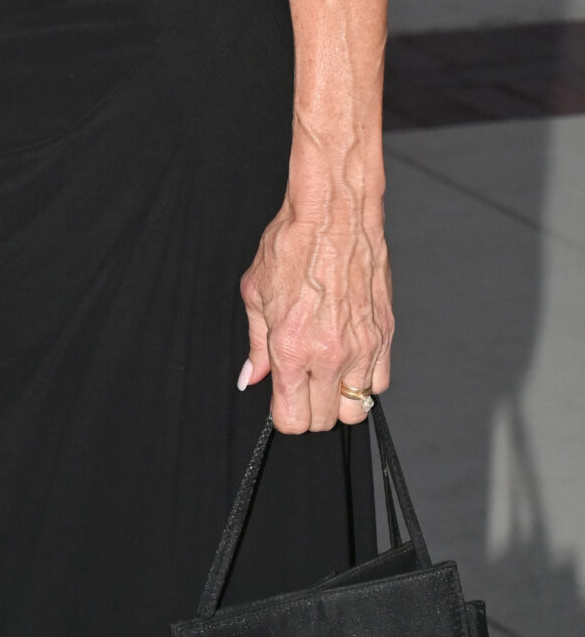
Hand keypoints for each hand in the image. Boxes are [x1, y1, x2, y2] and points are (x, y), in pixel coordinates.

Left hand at [239, 187, 392, 431]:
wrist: (333, 215)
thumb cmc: (291, 245)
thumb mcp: (255, 292)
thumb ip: (256, 343)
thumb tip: (252, 376)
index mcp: (290, 347)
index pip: (292, 419)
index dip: (283, 414)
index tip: (281, 399)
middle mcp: (328, 355)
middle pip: (323, 420)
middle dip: (308, 408)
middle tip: (300, 382)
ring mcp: (361, 348)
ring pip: (354, 408)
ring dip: (338, 397)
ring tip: (325, 371)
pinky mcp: (384, 336)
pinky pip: (378, 383)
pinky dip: (364, 379)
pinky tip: (348, 358)